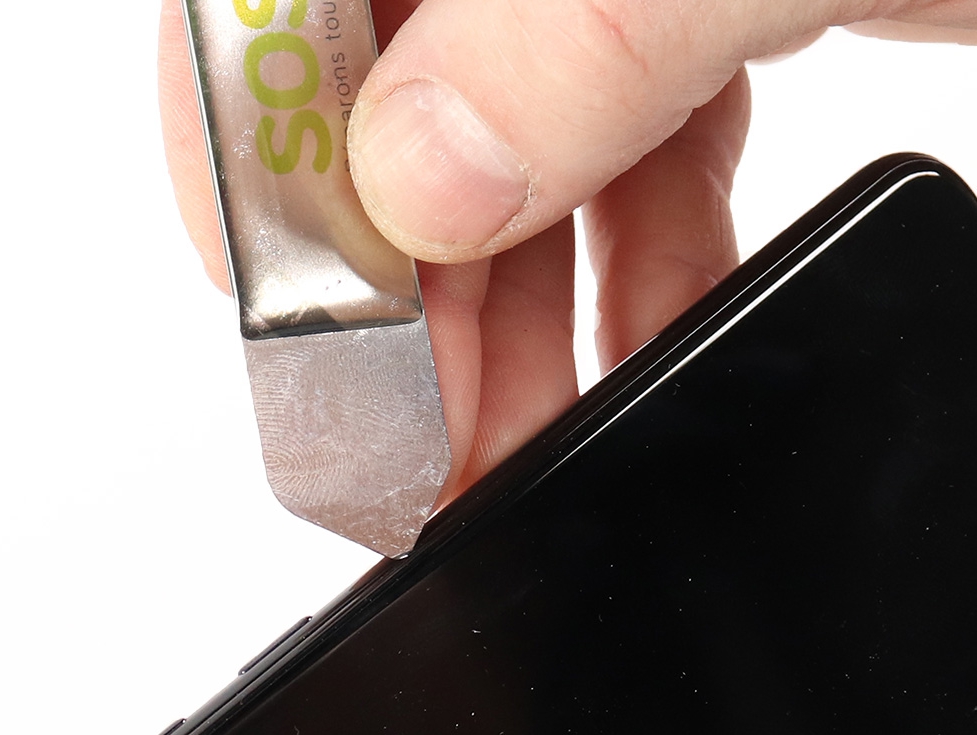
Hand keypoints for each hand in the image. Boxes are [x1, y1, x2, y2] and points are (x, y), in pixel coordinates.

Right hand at [159, 0, 976, 495]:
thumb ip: (577, 38)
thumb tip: (415, 172)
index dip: (251, 148)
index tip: (285, 307)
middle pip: (381, 84)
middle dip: (396, 280)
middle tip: (412, 443)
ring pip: (500, 142)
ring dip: (508, 309)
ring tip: (516, 448)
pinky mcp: (724, 1)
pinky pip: (624, 159)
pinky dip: (629, 273)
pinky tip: (641, 358)